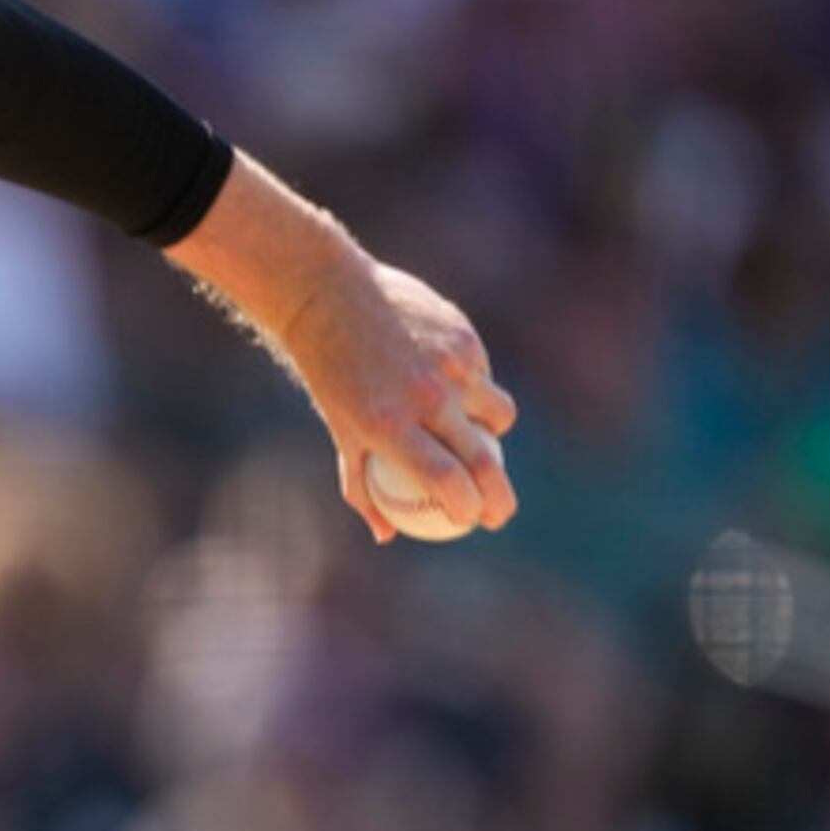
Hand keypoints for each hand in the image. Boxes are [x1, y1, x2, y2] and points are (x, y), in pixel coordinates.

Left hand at [275, 260, 518, 542]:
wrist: (329, 296)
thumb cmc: (330, 372)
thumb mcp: (338, 429)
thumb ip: (360, 485)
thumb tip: (386, 534)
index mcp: (388, 424)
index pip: (445, 478)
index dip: (468, 506)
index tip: (474, 520)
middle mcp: (424, 396)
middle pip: (483, 460)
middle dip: (500, 497)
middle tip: (499, 513)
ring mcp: (450, 365)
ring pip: (499, 416)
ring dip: (495, 437)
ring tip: (478, 443)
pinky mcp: (465, 339)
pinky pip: (485, 378)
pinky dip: (477, 390)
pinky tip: (455, 387)